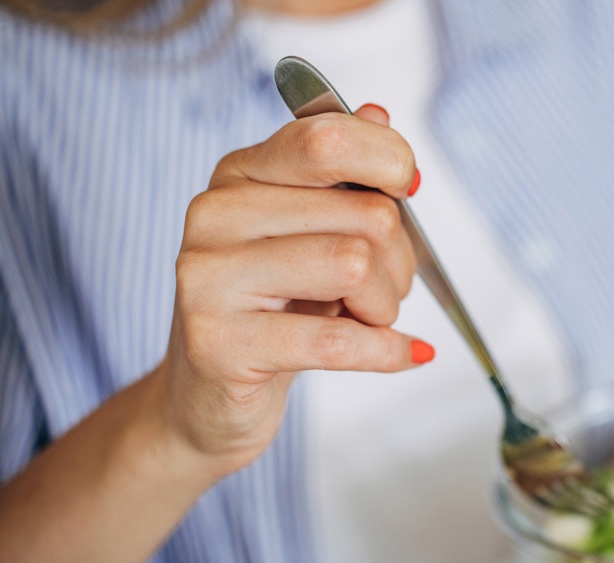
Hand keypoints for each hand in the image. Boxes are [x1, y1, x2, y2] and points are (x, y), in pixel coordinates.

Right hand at [158, 104, 430, 475]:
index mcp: (240, 173)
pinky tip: (402, 352)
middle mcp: (214, 215)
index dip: (390, 162)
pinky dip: (384, 350)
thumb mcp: (314, 234)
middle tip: (382, 288)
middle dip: (400, 260)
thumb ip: (345, 175)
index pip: (328, 138)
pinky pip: (335, 340)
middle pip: (365, 212)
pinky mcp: (216, 344)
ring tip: (366, 319)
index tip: (407, 191)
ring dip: (385, 305)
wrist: (210, 397)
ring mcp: (207, 279)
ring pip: (354, 266)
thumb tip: (376, 114)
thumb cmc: (275, 310)